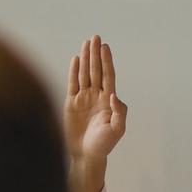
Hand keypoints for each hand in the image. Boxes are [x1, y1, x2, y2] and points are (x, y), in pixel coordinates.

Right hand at [65, 35, 126, 161]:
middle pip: (96, 70)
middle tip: (95, 37)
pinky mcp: (71, 103)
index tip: (105, 47)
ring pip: (84, 74)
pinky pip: (72, 83)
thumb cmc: (104, 145)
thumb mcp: (117, 130)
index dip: (107, 61)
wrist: (86, 155)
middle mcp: (96, 96)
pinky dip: (73, 71)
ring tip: (86, 42)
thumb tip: (114, 95)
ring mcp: (84, 98)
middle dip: (96, 54)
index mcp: (108, 100)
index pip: (108, 76)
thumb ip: (119, 112)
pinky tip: (76, 59)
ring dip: (85, 58)